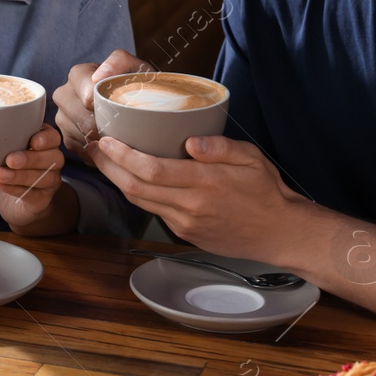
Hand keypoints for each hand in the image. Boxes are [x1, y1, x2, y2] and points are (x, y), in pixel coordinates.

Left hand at [0, 124, 70, 231]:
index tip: (33, 141)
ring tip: (0, 174)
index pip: (53, 137)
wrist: (11, 201)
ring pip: (45, 177)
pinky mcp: (43, 200)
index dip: (46, 138)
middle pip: (53, 157)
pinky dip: (15, 189)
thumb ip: (3, 143)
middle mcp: (53, 162)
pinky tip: (2, 185)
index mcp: (45, 144)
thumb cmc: (8, 169)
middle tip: (10, 160)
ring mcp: (51, 182)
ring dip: (20, 175)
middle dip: (31, 158)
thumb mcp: (4, 152)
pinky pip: (33, 194)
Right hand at [53, 49, 151, 164]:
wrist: (135, 103)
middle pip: (82, 119)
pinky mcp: (66, 137)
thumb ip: (119, 61)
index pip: (87, 97)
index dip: (106, 107)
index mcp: (77, 74)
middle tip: (124, 128)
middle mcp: (64, 94)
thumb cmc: (135, 85)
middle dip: (105, 126)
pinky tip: (112, 145)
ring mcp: (62, 117)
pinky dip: (98, 151)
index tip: (122, 110)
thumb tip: (98, 76)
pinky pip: (80, 149)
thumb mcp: (134, 67)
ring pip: (81, 136)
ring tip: (120, 137)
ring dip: (102, 140)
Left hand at [92, 134, 303, 262]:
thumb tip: (191, 142)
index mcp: (205, 183)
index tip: (107, 141)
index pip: (152, 171)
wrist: (280, 233)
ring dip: (118, 181)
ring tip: (106, 160)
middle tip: (95, 147)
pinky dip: (138, 194)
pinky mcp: (185, 234)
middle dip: (110, 167)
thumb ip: (221, 148)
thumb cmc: (267, 192)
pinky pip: (154, 211)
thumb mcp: (252, 158)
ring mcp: (185, 224)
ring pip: (140, 202)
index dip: (123, 156)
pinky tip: (132, 179)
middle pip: (136, 188)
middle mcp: (190, 206)